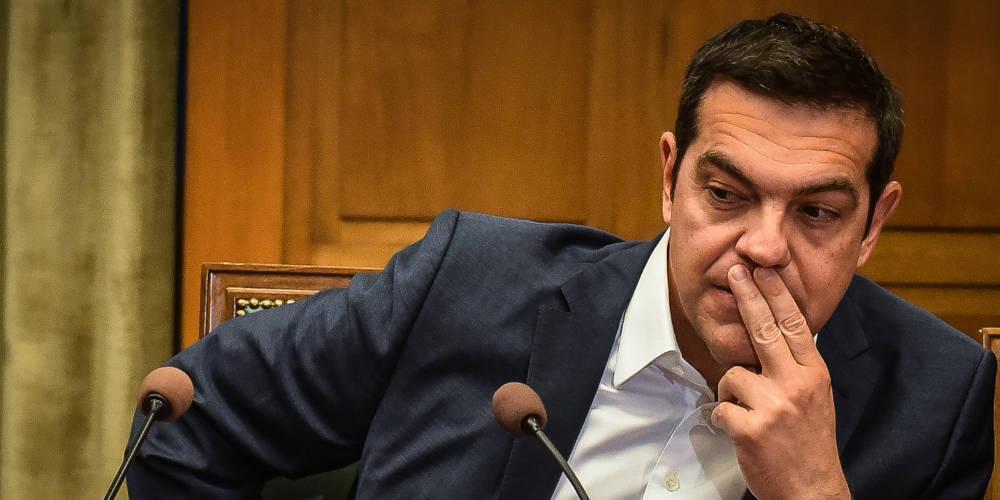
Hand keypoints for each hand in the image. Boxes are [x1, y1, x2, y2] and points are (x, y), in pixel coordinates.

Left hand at [712, 265, 850, 499]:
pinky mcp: (751, 427)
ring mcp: (774, 405)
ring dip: (730, 391)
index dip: (777, 295)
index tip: (764, 271)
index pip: (795, 325)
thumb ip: (797, 367)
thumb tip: (777, 334)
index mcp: (814, 375)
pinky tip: (740, 431)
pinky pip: (721, 407)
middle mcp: (797, 384)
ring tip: (746, 411)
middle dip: (748, 296)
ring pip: (733, 374)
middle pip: (764, 330)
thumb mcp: (816, 397)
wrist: (812, 491)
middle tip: (735, 273)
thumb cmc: (809, 443)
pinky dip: (724, 418)